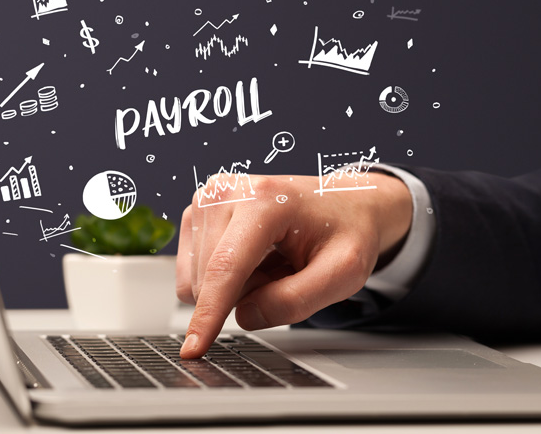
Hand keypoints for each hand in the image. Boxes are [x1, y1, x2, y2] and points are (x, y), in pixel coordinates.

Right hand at [176, 171, 411, 358]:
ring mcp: (210, 197)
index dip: (209, 314)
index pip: (226, 267)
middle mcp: (228, 191)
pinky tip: (254, 258)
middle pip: (209, 278)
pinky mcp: (199, 210)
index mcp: (265, 200)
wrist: (347, 204)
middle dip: (244, 294)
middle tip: (285, 273)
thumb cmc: (347, 231)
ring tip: (272, 262)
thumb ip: (295, 301)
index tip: (194, 348)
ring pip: (196, 278)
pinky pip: (193, 271)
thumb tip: (245, 316)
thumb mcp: (343, 273)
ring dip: (235, 286)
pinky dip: (224, 277)